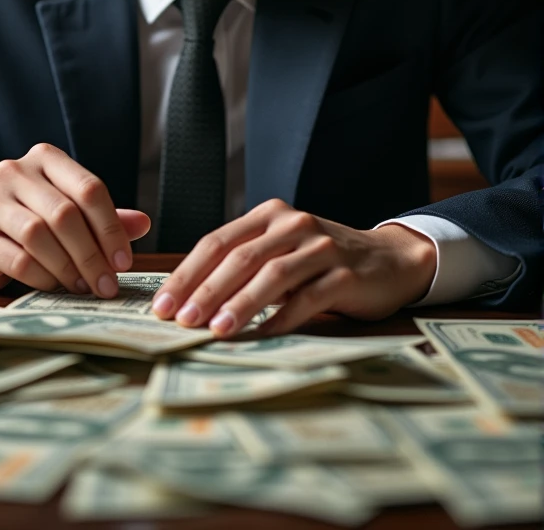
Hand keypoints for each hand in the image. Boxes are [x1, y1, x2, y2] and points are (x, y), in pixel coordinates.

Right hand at [0, 143, 149, 294]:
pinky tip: (57, 287)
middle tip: (108, 284)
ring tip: (84, 286)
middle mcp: (14, 173)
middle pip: (64, 214)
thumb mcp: (74, 211)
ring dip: (68, 267)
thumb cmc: (38, 220)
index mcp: (45, 158)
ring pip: (38, 235)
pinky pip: (19, 260)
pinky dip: (44, 278)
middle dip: (92, 254)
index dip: (110, 228)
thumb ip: (107, 217)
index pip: (88, 188)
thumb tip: (143, 223)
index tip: (124, 261)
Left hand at [151, 199, 436, 335]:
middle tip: (181, 320)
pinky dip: (283, 316)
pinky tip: (262, 335)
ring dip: (241, 303)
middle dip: (206, 290)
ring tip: (217, 329)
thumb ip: (243, 266)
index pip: (217, 242)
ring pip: (273, 274)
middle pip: (240, 257)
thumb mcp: (280, 252)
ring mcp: (322, 247)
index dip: (187, 274)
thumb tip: (187, 302)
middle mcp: (294, 224)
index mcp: (269, 216)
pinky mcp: (347, 273)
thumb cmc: (320, 263)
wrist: (388, 260)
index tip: (163, 305)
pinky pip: (310, 296)